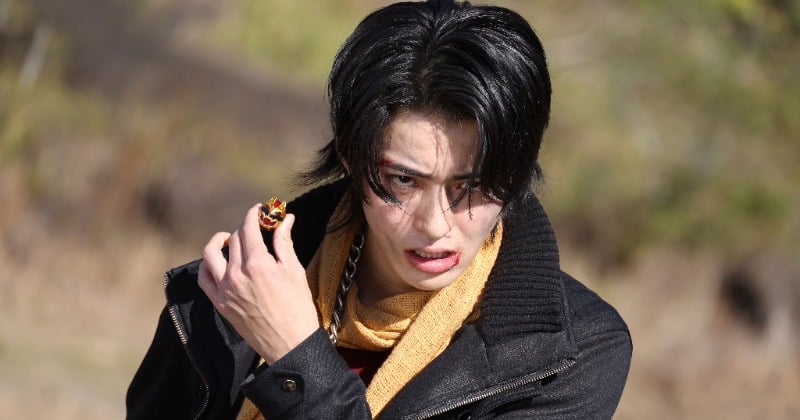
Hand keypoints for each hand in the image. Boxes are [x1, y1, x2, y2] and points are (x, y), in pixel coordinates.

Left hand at [198, 204, 318, 363]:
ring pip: (210, 254)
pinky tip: (219, 262)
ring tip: (230, 241)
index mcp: (258, 264)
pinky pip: (204, 278)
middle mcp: (236, 274)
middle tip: (256, 228)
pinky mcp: (219, 303)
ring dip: (219, 242)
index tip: (259, 210)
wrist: (289, 343)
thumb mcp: (294, 271)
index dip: (253, 214)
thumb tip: (286, 219)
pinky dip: (208, 265)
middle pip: (233, 239)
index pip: (248, 228)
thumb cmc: (298, 308)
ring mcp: (224, 289)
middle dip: (245, 228)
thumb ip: (285, 242)